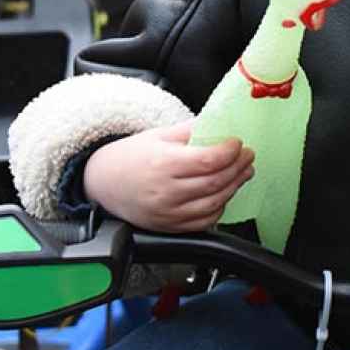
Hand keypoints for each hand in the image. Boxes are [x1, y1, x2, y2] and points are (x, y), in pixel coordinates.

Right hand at [82, 120, 254, 231]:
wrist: (101, 184)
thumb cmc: (129, 158)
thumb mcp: (157, 135)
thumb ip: (189, 130)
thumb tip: (219, 122)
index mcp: (163, 164)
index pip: (208, 160)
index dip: (230, 152)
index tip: (238, 143)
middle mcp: (166, 192)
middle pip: (215, 182)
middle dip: (238, 167)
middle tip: (248, 156)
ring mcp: (168, 213)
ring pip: (213, 203)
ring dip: (234, 187)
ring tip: (243, 172)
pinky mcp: (170, 227)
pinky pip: (204, 221)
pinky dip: (220, 207)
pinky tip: (225, 193)